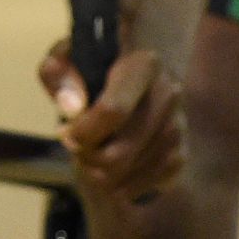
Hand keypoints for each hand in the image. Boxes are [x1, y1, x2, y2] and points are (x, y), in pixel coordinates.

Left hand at [41, 40, 186, 206]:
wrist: (144, 68)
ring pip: (135, 169)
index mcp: (142, 64)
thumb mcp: (66, 54)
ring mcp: (178, 125)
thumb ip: (57, 74)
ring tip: (86, 154)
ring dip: (103, 172)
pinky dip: (126, 185)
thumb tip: (71, 109)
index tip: (64, 132)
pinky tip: (107, 172)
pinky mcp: (181, 150)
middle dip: (89, 157)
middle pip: (122, 150)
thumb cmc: (95, 60)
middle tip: (73, 146)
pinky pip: (152, 180)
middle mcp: (168, 95)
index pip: (113, 110)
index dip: (84, 131)